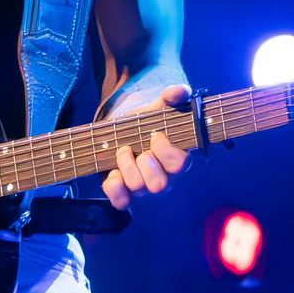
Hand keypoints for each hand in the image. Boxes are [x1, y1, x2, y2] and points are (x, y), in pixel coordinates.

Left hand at [100, 83, 192, 209]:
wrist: (118, 132)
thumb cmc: (143, 123)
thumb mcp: (155, 109)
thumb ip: (170, 98)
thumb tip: (181, 90)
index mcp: (175, 160)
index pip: (179, 165)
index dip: (166, 150)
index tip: (155, 135)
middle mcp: (163, 178)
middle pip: (160, 185)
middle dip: (146, 163)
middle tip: (139, 148)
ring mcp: (143, 188)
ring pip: (138, 188)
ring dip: (126, 166)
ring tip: (122, 150)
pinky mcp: (124, 193)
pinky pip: (121, 202)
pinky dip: (114, 187)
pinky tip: (112, 173)